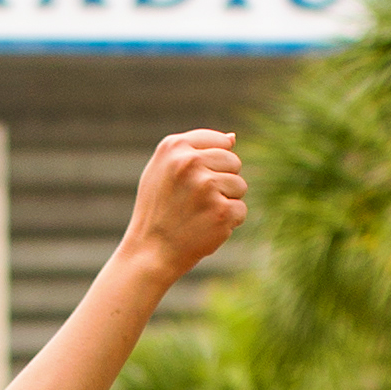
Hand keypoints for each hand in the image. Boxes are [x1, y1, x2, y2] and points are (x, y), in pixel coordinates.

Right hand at [125, 129, 246, 287]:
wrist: (150, 252)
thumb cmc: (157, 210)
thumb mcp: (162, 171)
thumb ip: (193, 150)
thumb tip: (233, 137)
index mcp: (174, 147)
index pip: (221, 142)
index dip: (213, 165)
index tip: (193, 183)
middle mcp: (190, 162)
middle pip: (233, 162)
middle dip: (222, 181)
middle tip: (195, 202)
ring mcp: (206, 186)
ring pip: (240, 186)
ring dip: (225, 202)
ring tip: (199, 214)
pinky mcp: (221, 211)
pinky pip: (240, 210)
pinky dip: (228, 222)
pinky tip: (205, 228)